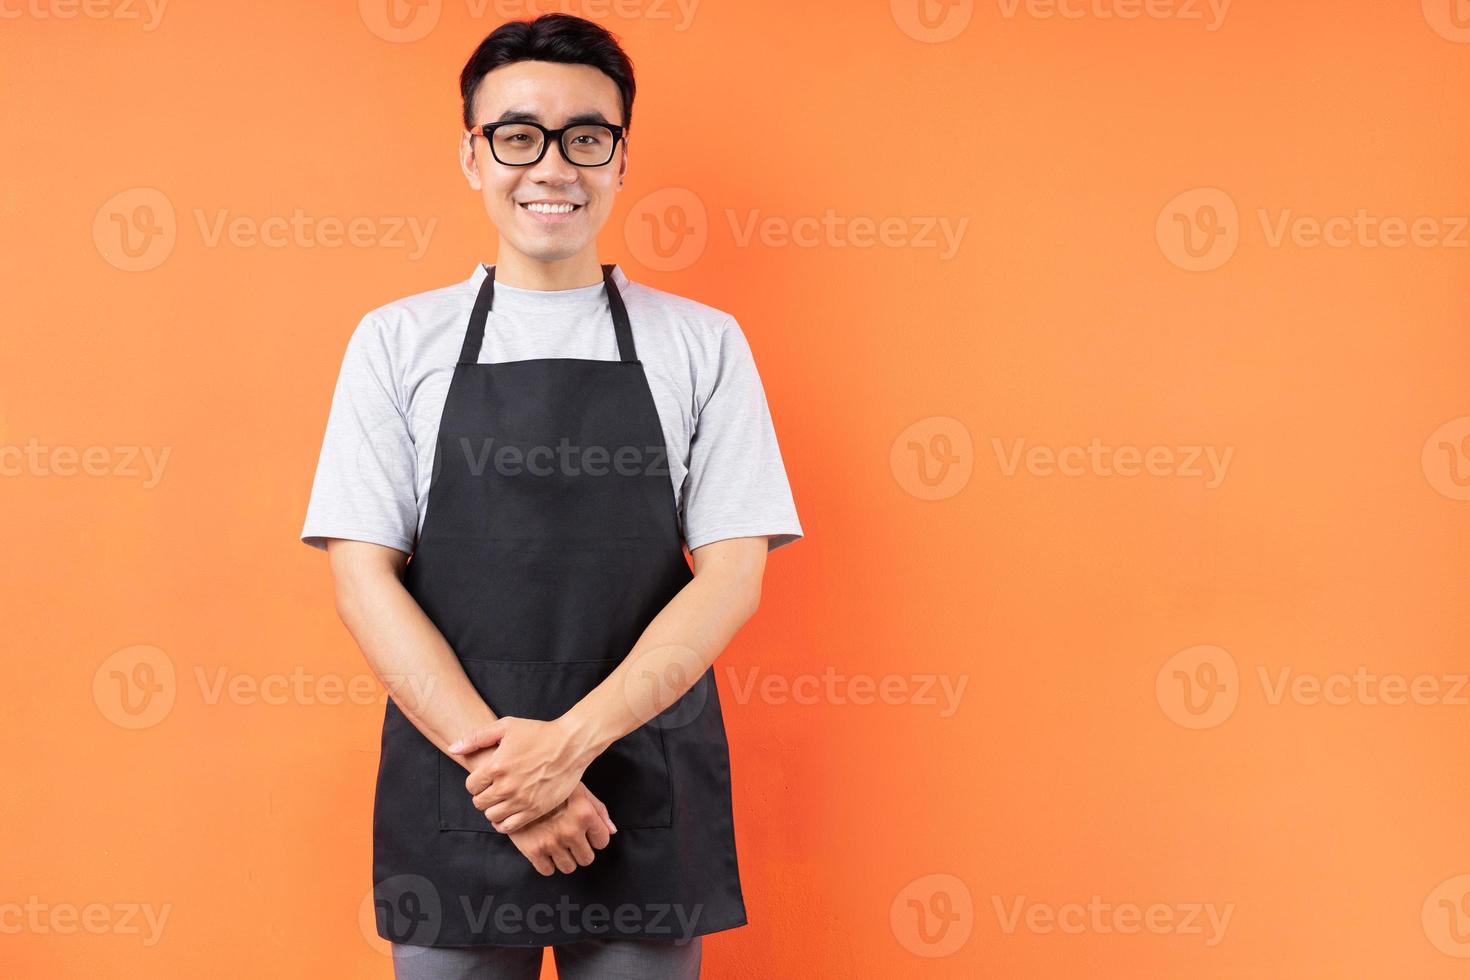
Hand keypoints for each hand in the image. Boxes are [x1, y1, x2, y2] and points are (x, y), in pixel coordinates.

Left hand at [450, 716, 593, 832]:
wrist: (571, 745)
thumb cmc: (539, 733)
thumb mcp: (506, 726)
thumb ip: (476, 737)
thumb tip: (453, 748)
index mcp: (496, 766)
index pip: (471, 786)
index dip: (476, 782)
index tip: (485, 779)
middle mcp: (506, 786)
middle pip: (479, 803)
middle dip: (483, 796)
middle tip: (494, 789)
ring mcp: (521, 800)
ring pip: (492, 816)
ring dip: (493, 809)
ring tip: (502, 800)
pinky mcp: (535, 810)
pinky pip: (509, 827)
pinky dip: (504, 823)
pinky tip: (509, 812)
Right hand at [504, 782, 616, 875]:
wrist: (516, 786)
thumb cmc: (551, 786)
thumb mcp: (579, 790)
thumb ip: (598, 810)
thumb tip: (612, 831)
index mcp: (585, 813)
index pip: (602, 841)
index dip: (595, 838)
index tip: (586, 833)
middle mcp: (571, 830)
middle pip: (587, 859)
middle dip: (581, 850)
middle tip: (570, 839)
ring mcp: (551, 842)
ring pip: (569, 867)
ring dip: (565, 858)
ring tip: (557, 844)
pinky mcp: (533, 850)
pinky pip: (547, 871)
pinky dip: (547, 863)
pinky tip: (544, 849)